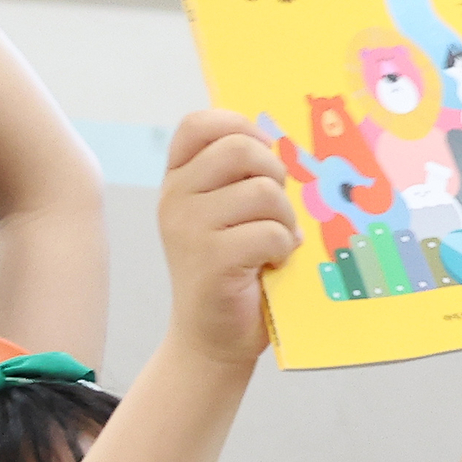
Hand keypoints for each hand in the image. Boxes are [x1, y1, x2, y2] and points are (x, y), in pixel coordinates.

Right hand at [155, 109, 296, 369]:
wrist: (211, 337)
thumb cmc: (232, 270)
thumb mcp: (228, 213)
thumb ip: (242, 178)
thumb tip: (286, 147)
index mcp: (179, 180)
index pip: (199, 124)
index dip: (239, 127)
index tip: (262, 155)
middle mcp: (175, 198)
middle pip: (239, 149)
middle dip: (274, 173)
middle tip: (275, 206)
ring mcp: (189, 228)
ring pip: (263, 192)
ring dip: (285, 219)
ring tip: (276, 242)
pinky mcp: (211, 259)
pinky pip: (270, 232)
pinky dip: (284, 248)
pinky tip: (272, 264)